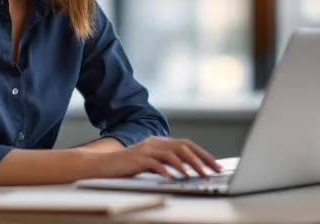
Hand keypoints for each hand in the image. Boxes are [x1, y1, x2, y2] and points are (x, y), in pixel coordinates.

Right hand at [92, 136, 221, 178]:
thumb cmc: (128, 166)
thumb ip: (166, 161)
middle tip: (212, 171)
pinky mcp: (137, 159)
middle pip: (182, 147)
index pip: (186, 144)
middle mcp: (155, 142)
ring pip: (172, 154)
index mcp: (160, 141)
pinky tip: (173, 178)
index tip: (215, 165)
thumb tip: (189, 170)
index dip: (203, 154)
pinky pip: (154, 163)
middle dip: (200, 159)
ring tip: (196, 176)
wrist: (104, 164)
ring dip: (187, 165)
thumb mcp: (150, 161)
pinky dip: (165, 170)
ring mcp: (146, 149)